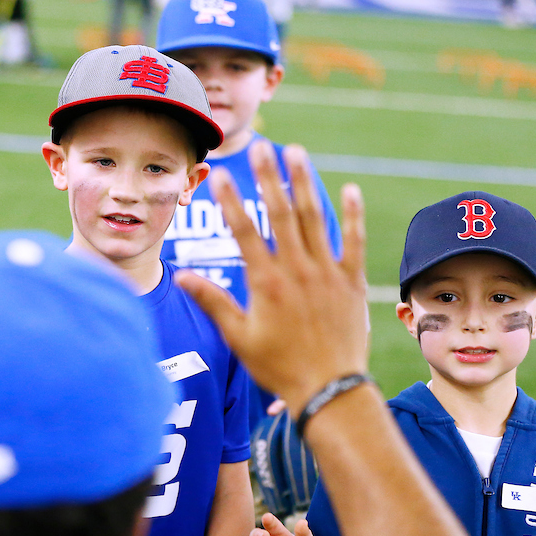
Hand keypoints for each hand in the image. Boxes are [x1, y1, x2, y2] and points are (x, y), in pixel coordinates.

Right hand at [175, 145, 367, 414]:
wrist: (330, 389)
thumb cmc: (279, 367)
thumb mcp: (239, 337)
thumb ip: (212, 301)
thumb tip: (181, 276)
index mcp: (266, 282)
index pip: (244, 231)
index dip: (232, 201)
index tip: (222, 174)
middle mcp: (297, 270)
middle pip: (280, 213)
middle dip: (269, 177)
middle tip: (262, 146)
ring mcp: (327, 273)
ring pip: (314, 219)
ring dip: (305, 183)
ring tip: (296, 153)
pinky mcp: (351, 281)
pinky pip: (353, 241)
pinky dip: (352, 215)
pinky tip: (350, 189)